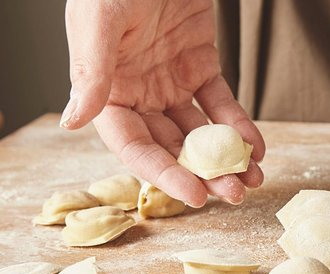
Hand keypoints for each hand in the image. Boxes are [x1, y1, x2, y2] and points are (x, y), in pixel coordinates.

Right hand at [61, 0, 264, 206]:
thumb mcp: (99, 20)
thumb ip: (91, 73)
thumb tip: (72, 124)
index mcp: (107, 91)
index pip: (134, 145)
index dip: (163, 173)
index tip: (194, 196)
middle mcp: (138, 93)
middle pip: (172, 145)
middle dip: (203, 173)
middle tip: (234, 194)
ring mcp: (170, 81)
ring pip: (199, 131)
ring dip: (226, 158)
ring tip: (252, 180)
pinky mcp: (199, 65)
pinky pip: (221, 103)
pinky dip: (239, 126)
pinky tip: (257, 148)